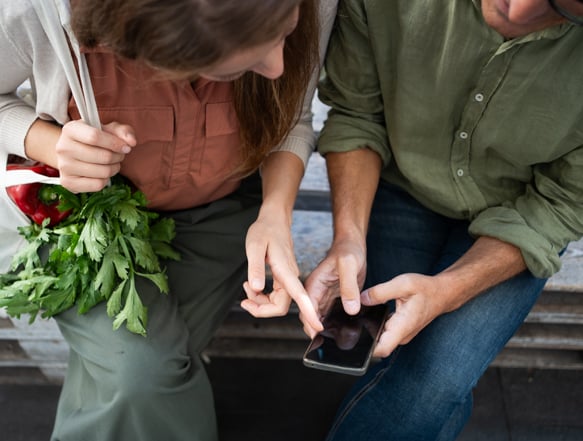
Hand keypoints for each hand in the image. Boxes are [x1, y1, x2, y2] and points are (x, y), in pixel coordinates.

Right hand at [55, 120, 135, 192]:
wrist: (74, 154)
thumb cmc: (95, 140)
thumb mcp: (108, 129)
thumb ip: (123, 131)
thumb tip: (131, 142)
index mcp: (70, 129)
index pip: (94, 137)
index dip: (115, 143)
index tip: (125, 147)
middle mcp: (63, 147)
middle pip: (103, 156)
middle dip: (118, 157)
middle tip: (119, 155)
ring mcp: (64, 166)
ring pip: (103, 172)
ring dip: (114, 168)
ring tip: (112, 163)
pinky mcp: (68, 183)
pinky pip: (98, 185)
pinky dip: (106, 180)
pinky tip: (102, 173)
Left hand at [241, 210, 322, 331]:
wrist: (274, 220)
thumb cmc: (264, 230)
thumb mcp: (254, 246)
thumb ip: (256, 267)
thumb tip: (256, 288)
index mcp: (286, 270)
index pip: (299, 296)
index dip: (308, 312)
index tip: (317, 327)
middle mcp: (290, 277)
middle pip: (281, 306)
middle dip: (262, 309)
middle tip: (244, 300)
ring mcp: (288, 278)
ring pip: (278, 302)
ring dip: (260, 302)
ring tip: (247, 288)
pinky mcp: (284, 278)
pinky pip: (275, 296)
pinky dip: (262, 296)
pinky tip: (252, 285)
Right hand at [303, 235, 366, 337]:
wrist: (353, 245)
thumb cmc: (348, 250)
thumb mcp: (349, 265)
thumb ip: (349, 286)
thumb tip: (351, 309)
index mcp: (314, 284)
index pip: (306, 308)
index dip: (310, 323)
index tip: (318, 335)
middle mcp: (316, 292)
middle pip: (310, 317)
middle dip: (315, 331)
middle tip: (327, 344)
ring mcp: (324, 297)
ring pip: (320, 319)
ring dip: (325, 330)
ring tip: (336, 341)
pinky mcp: (333, 300)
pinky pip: (330, 316)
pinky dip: (334, 324)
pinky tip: (343, 331)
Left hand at [361, 273, 447, 357]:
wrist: (442, 293)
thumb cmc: (425, 289)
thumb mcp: (403, 284)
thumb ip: (380, 292)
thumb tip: (361, 299)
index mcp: (402, 327)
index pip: (381, 349)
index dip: (366, 349)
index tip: (354, 338)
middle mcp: (401, 335)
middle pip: (376, 345)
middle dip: (363, 337)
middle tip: (350, 323)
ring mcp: (400, 334)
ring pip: (379, 339)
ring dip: (368, 330)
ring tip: (358, 317)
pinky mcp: (399, 330)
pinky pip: (383, 333)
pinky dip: (375, 325)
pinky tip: (368, 314)